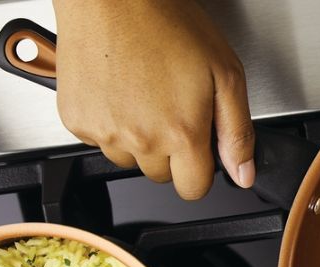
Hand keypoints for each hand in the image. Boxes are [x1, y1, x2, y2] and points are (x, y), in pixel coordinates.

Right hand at [52, 0, 253, 198]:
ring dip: (139, 139)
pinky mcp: (76, 121)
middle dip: (172, 151)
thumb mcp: (225, 74)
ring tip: (145, 94)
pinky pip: (98, 140)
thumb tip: (243, 174)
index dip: (201, 169)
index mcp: (181, 133)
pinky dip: (110, 123)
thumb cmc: (168, 24)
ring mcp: (104, 133)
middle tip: (172, 106)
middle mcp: (141, 140)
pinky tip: (120, 90)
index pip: (194, 189)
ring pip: (129, 159)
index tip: (200, 146)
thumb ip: (237, 131)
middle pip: (161, 175)